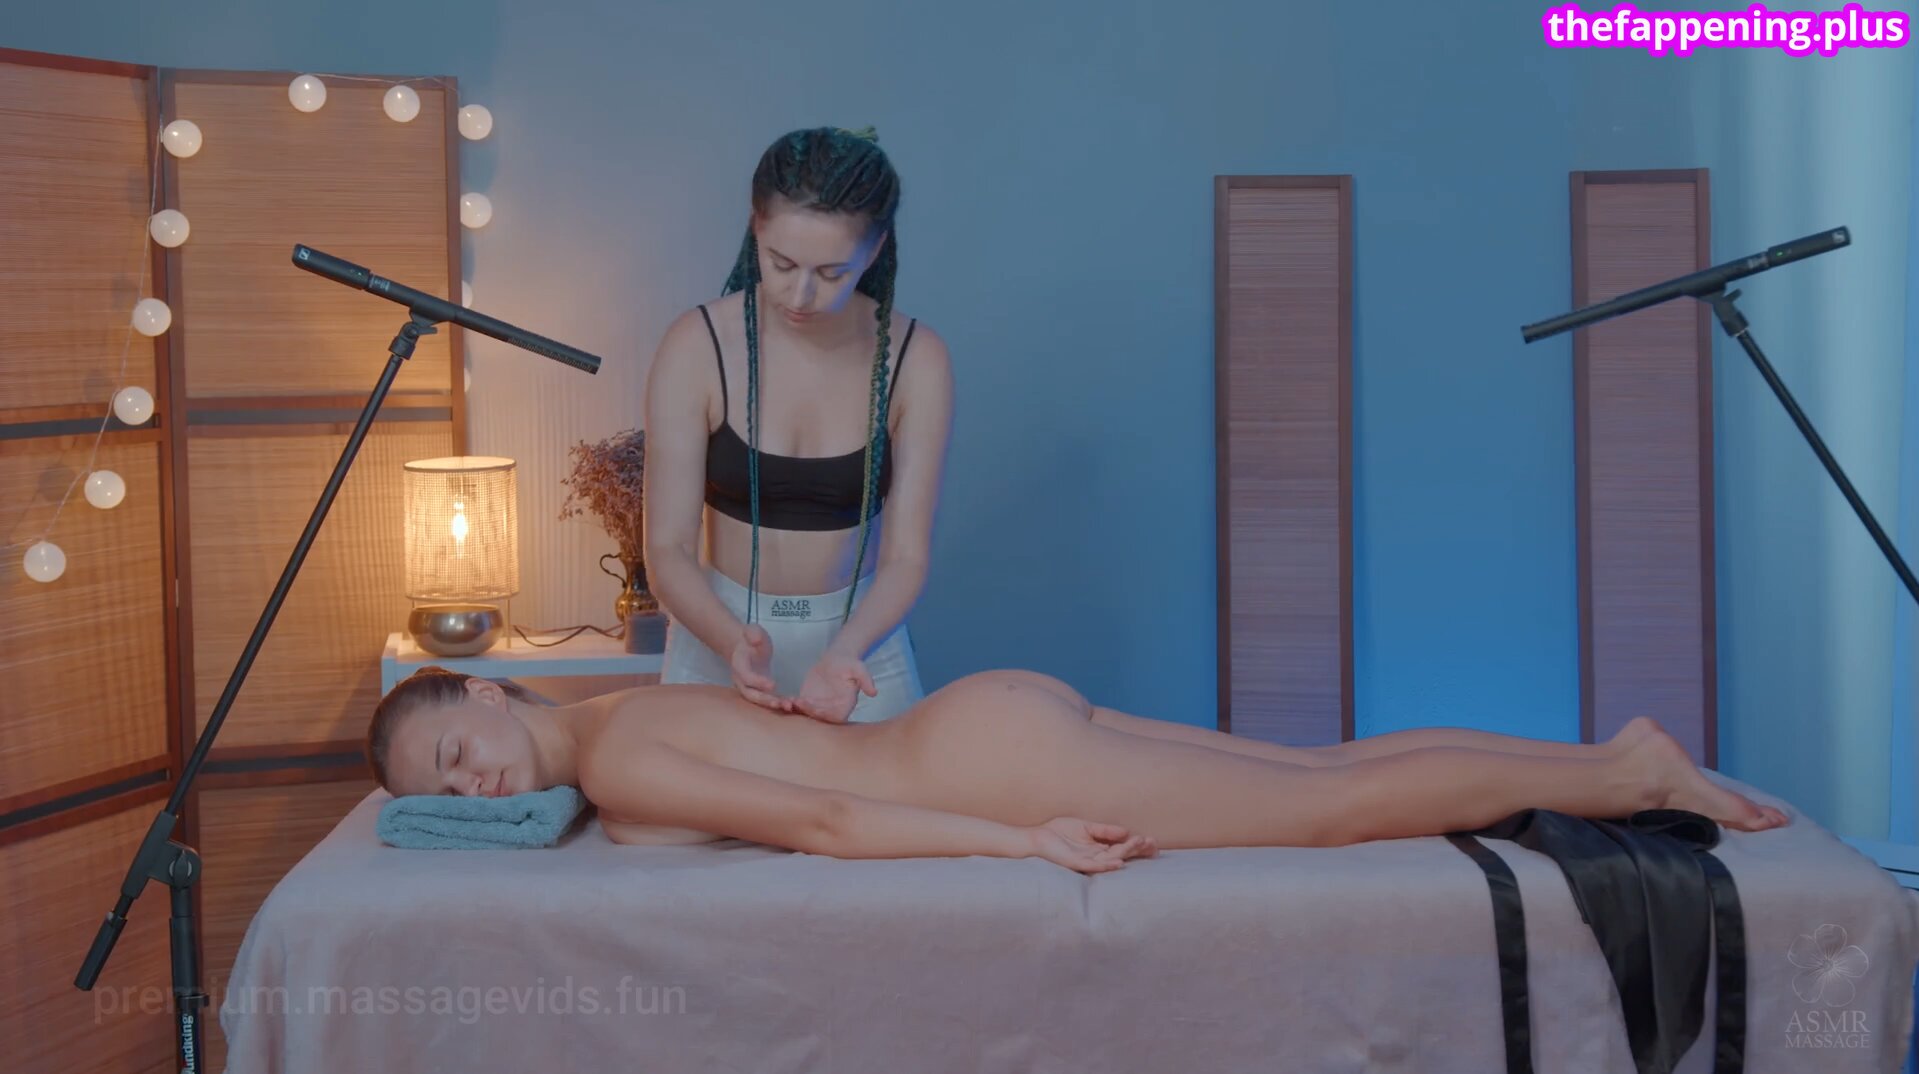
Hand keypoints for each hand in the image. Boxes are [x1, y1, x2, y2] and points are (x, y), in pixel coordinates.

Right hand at [728, 624, 787, 710]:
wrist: (745, 647)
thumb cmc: (751, 638)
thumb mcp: (752, 630)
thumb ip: (753, 633)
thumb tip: (755, 641)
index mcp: (739, 665)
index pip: (746, 676)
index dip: (758, 681)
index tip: (773, 684)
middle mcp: (741, 679)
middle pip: (750, 694)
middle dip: (764, 700)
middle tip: (778, 703)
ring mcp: (749, 687)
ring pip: (758, 700)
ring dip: (771, 705)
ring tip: (786, 707)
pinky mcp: (758, 690)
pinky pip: (766, 699)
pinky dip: (776, 703)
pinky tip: (790, 706)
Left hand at [788, 650, 877, 722]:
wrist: (836, 659)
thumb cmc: (848, 663)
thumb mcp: (859, 668)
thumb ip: (865, 679)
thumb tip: (874, 692)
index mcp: (845, 705)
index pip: (835, 716)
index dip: (823, 713)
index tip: (812, 705)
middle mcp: (832, 709)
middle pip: (819, 717)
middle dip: (806, 712)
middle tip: (795, 703)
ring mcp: (819, 707)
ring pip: (807, 714)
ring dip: (796, 711)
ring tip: (786, 702)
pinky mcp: (808, 701)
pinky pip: (799, 707)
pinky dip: (791, 705)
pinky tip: (783, 699)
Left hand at [1027, 818, 1157, 873]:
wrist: (1037, 838)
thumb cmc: (1058, 833)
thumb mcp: (1086, 827)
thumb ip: (1105, 830)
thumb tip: (1126, 831)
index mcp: (1099, 848)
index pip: (1123, 847)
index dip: (1138, 844)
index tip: (1152, 840)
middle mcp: (1096, 857)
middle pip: (1122, 854)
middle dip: (1138, 849)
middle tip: (1154, 844)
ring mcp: (1087, 861)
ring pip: (1112, 859)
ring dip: (1127, 853)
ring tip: (1140, 844)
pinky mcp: (1077, 864)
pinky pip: (1095, 866)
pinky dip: (1108, 865)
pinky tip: (1119, 863)